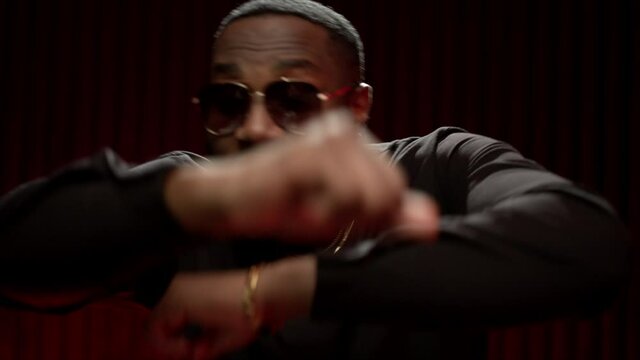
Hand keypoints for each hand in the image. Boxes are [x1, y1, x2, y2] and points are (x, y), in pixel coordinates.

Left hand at [147, 256, 315, 359]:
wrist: (264, 295)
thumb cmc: (252, 311)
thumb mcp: (223, 335)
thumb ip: (204, 346)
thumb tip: (195, 356)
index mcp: (189, 294)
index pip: (164, 325)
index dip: (172, 347)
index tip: (193, 353)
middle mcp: (178, 289)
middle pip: (155, 326)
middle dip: (170, 348)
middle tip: (192, 354)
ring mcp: (175, 292)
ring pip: (151, 329)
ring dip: (170, 347)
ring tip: (192, 349)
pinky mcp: (175, 299)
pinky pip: (155, 329)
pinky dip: (168, 345)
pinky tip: (189, 346)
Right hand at [165, 110, 437, 242]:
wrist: (229, 201)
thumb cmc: (286, 206)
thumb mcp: (346, 217)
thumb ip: (389, 217)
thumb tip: (432, 223)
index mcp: (357, 139)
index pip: (397, 189)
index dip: (372, 217)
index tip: (334, 216)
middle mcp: (347, 128)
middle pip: (389, 193)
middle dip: (358, 219)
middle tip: (318, 212)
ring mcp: (327, 136)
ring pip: (372, 198)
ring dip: (339, 219)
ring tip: (306, 206)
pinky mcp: (309, 153)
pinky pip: (347, 198)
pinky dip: (323, 216)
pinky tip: (297, 204)